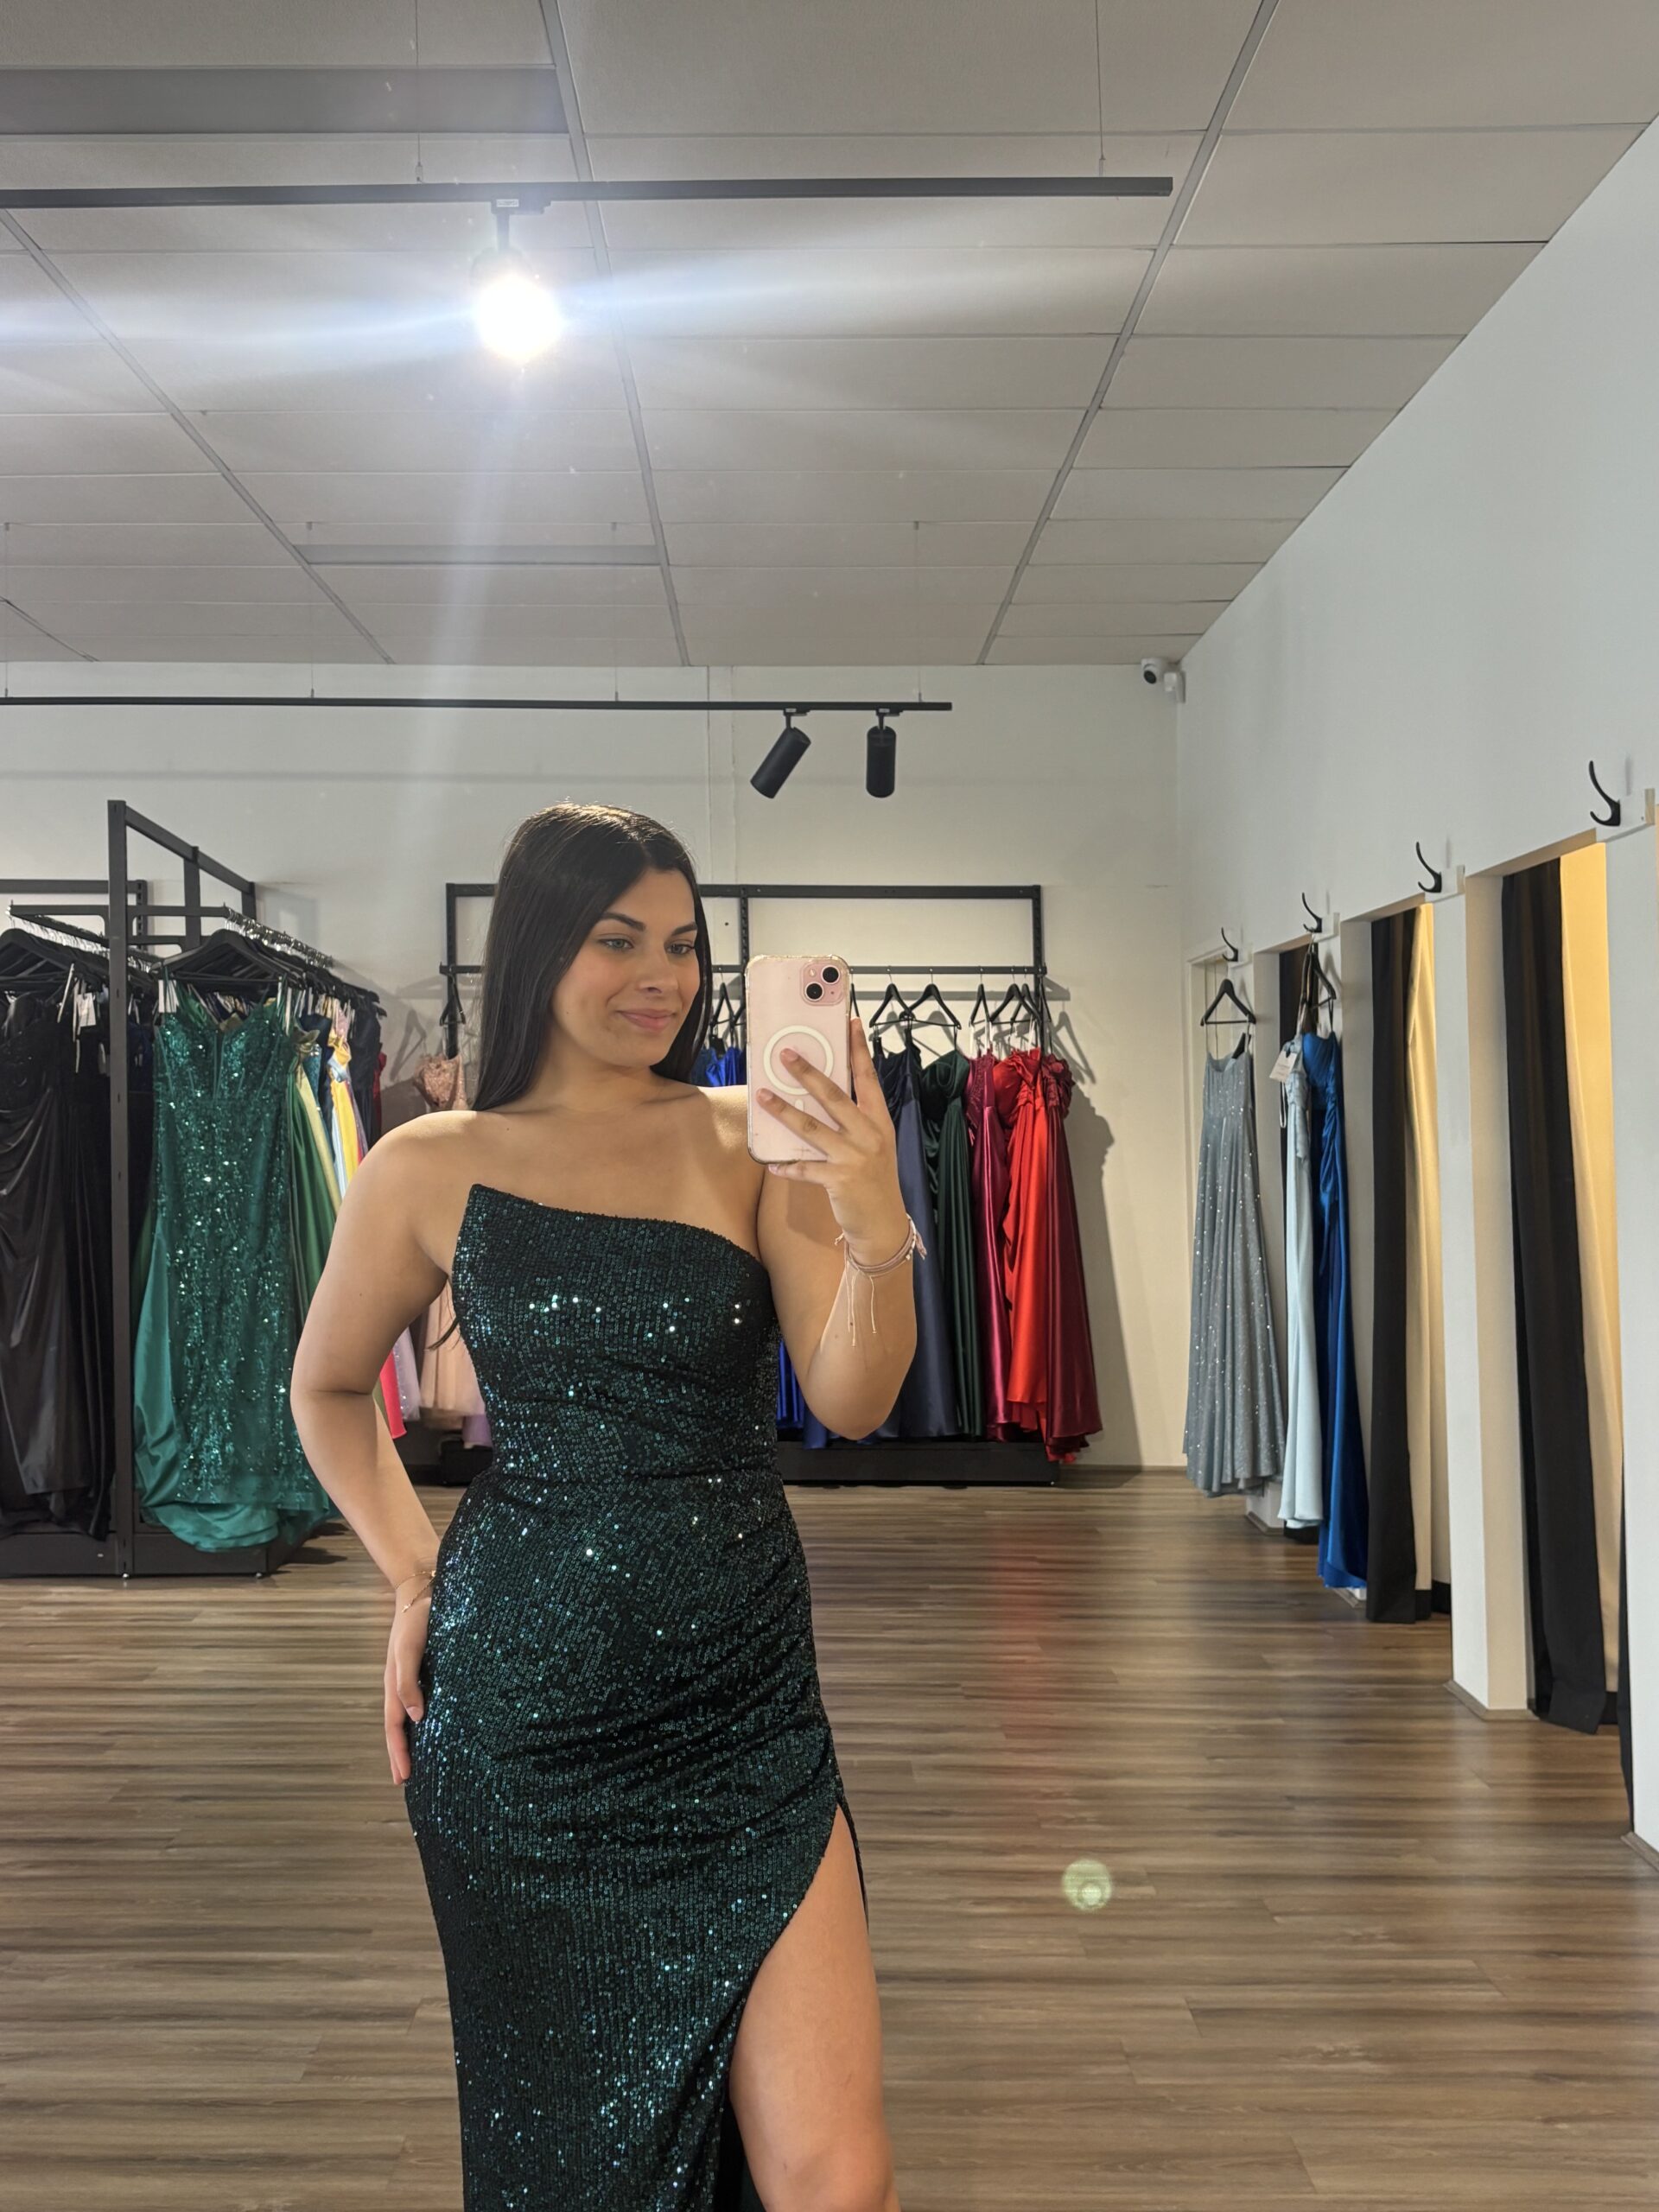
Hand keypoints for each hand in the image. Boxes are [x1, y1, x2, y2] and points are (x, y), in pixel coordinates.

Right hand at [385, 1591, 429, 1784]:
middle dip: (401, 1755)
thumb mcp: (409, 1649)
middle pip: (399, 1728)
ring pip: (410, 1717)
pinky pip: (424, 1701)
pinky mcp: (429, 1669)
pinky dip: (425, 1721)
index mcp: (393, 1684)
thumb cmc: (417, 1618)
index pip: (394, 1727)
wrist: (425, 1587)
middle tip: (406, 1782)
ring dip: (412, 1741)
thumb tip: (417, 1717)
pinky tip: (436, 1728)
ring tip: (419, 1764)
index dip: (398, 1753)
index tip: (403, 1779)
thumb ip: (409, 1681)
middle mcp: (402, 1685)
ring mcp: (414, 1678)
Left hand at [754, 1016, 907, 1253]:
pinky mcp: (838, 1180)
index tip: (850, 1022)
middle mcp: (868, 1135)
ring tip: (762, 1096)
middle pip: (834, 1096)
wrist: (884, 1224)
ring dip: (784, 1111)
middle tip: (785, 1054)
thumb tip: (821, 1094)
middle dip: (808, 1073)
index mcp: (879, 1121)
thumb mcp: (875, 1145)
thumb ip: (856, 1121)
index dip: (859, 1050)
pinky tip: (770, 1163)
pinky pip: (804, 1169)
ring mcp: (854, 1157)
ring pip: (812, 1128)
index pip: (868, 1078)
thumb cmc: (875, 1180)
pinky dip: (787, 1166)